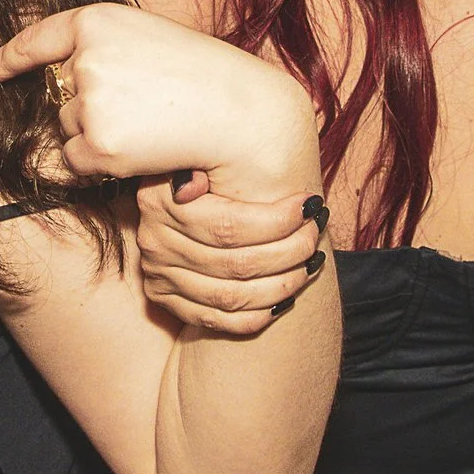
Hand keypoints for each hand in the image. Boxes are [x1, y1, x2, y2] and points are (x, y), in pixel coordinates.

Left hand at [0, 4, 319, 199]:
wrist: (243, 111)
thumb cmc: (204, 75)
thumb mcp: (149, 39)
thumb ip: (104, 51)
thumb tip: (62, 85)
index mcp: (98, 20)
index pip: (39, 38)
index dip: (10, 56)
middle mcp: (86, 57)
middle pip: (59, 95)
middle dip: (87, 107)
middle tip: (143, 107)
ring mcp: (90, 101)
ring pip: (68, 129)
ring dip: (97, 135)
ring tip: (150, 125)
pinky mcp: (99, 144)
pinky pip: (79, 162)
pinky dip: (103, 164)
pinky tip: (143, 149)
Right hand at [131, 170, 327, 335]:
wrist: (171, 198)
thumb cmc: (200, 167)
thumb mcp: (195, 152)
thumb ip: (201, 161)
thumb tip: (194, 184)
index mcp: (158, 202)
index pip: (228, 226)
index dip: (277, 221)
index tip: (310, 205)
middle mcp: (155, 244)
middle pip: (237, 264)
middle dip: (290, 250)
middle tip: (317, 232)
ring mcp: (159, 278)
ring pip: (233, 297)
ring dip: (283, 283)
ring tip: (312, 261)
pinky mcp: (168, 302)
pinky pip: (220, 321)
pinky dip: (259, 314)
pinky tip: (287, 295)